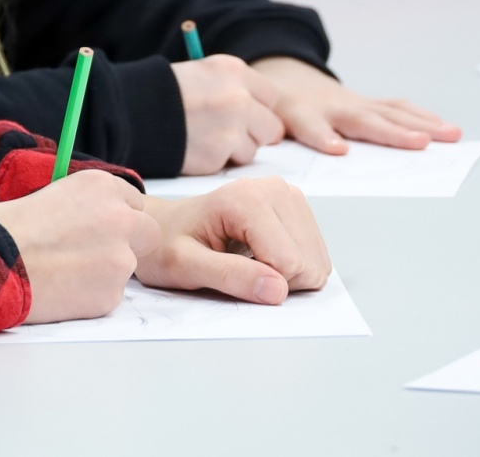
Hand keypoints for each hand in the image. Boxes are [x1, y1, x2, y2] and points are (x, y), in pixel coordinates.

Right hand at [0, 170, 160, 323]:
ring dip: (105, 271)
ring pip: (127, 266)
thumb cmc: (8, 226)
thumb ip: (85, 205)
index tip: (97, 227)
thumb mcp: (51, 195)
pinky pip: (110, 295)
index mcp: (102, 186)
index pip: (133, 202)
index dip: (115, 217)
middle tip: (93, 252)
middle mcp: (121, 218)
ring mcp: (121, 258)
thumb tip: (94, 219)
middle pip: (148, 232)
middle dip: (128, 242)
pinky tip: (61, 290)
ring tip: (63, 272)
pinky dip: (91, 296)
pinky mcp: (112, 294)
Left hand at [136, 179, 329, 303]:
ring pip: (316, 261)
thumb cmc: (166, 243)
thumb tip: (277, 290)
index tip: (229, 272)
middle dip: (278, 280)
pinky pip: (315, 256)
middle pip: (308, 263)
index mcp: (246, 198)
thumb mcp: (184, 266)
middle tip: (237, 268)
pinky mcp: (297, 207)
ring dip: (286, 275)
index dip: (263, 284)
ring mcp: (289, 195)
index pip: (289, 264)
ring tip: (247, 261)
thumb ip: (229, 276)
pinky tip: (261, 256)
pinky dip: (292, 266)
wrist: (163, 225)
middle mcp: (275, 189)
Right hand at [172, 55, 285, 174]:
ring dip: (233, 150)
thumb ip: (235, 88)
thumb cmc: (164, 92)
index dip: (257, 108)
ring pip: (251, 150)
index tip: (243, 114)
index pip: (271, 97)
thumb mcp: (203, 73)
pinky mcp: (217, 155)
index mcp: (235, 72)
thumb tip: (260, 112)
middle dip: (253, 133)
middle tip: (228, 133)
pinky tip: (195, 148)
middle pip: (271, 128)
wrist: (129, 110)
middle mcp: (239, 98)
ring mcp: (230, 129)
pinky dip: (215, 161)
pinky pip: (228, 164)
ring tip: (205, 138)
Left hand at [250, 56, 460, 153]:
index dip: (322, 136)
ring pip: (390, 112)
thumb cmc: (275, 106)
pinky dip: (422, 118)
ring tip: (449, 135)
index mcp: (299, 112)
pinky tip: (445, 128)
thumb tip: (271, 147)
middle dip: (392, 132)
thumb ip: (268, 135)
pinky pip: (398, 108)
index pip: (310, 126)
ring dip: (421, 124)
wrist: (283, 75)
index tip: (337, 149)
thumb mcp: (264, 120)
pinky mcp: (368, 103)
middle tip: (419, 143)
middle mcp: (332, 106)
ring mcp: (354, 102)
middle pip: (363, 121)